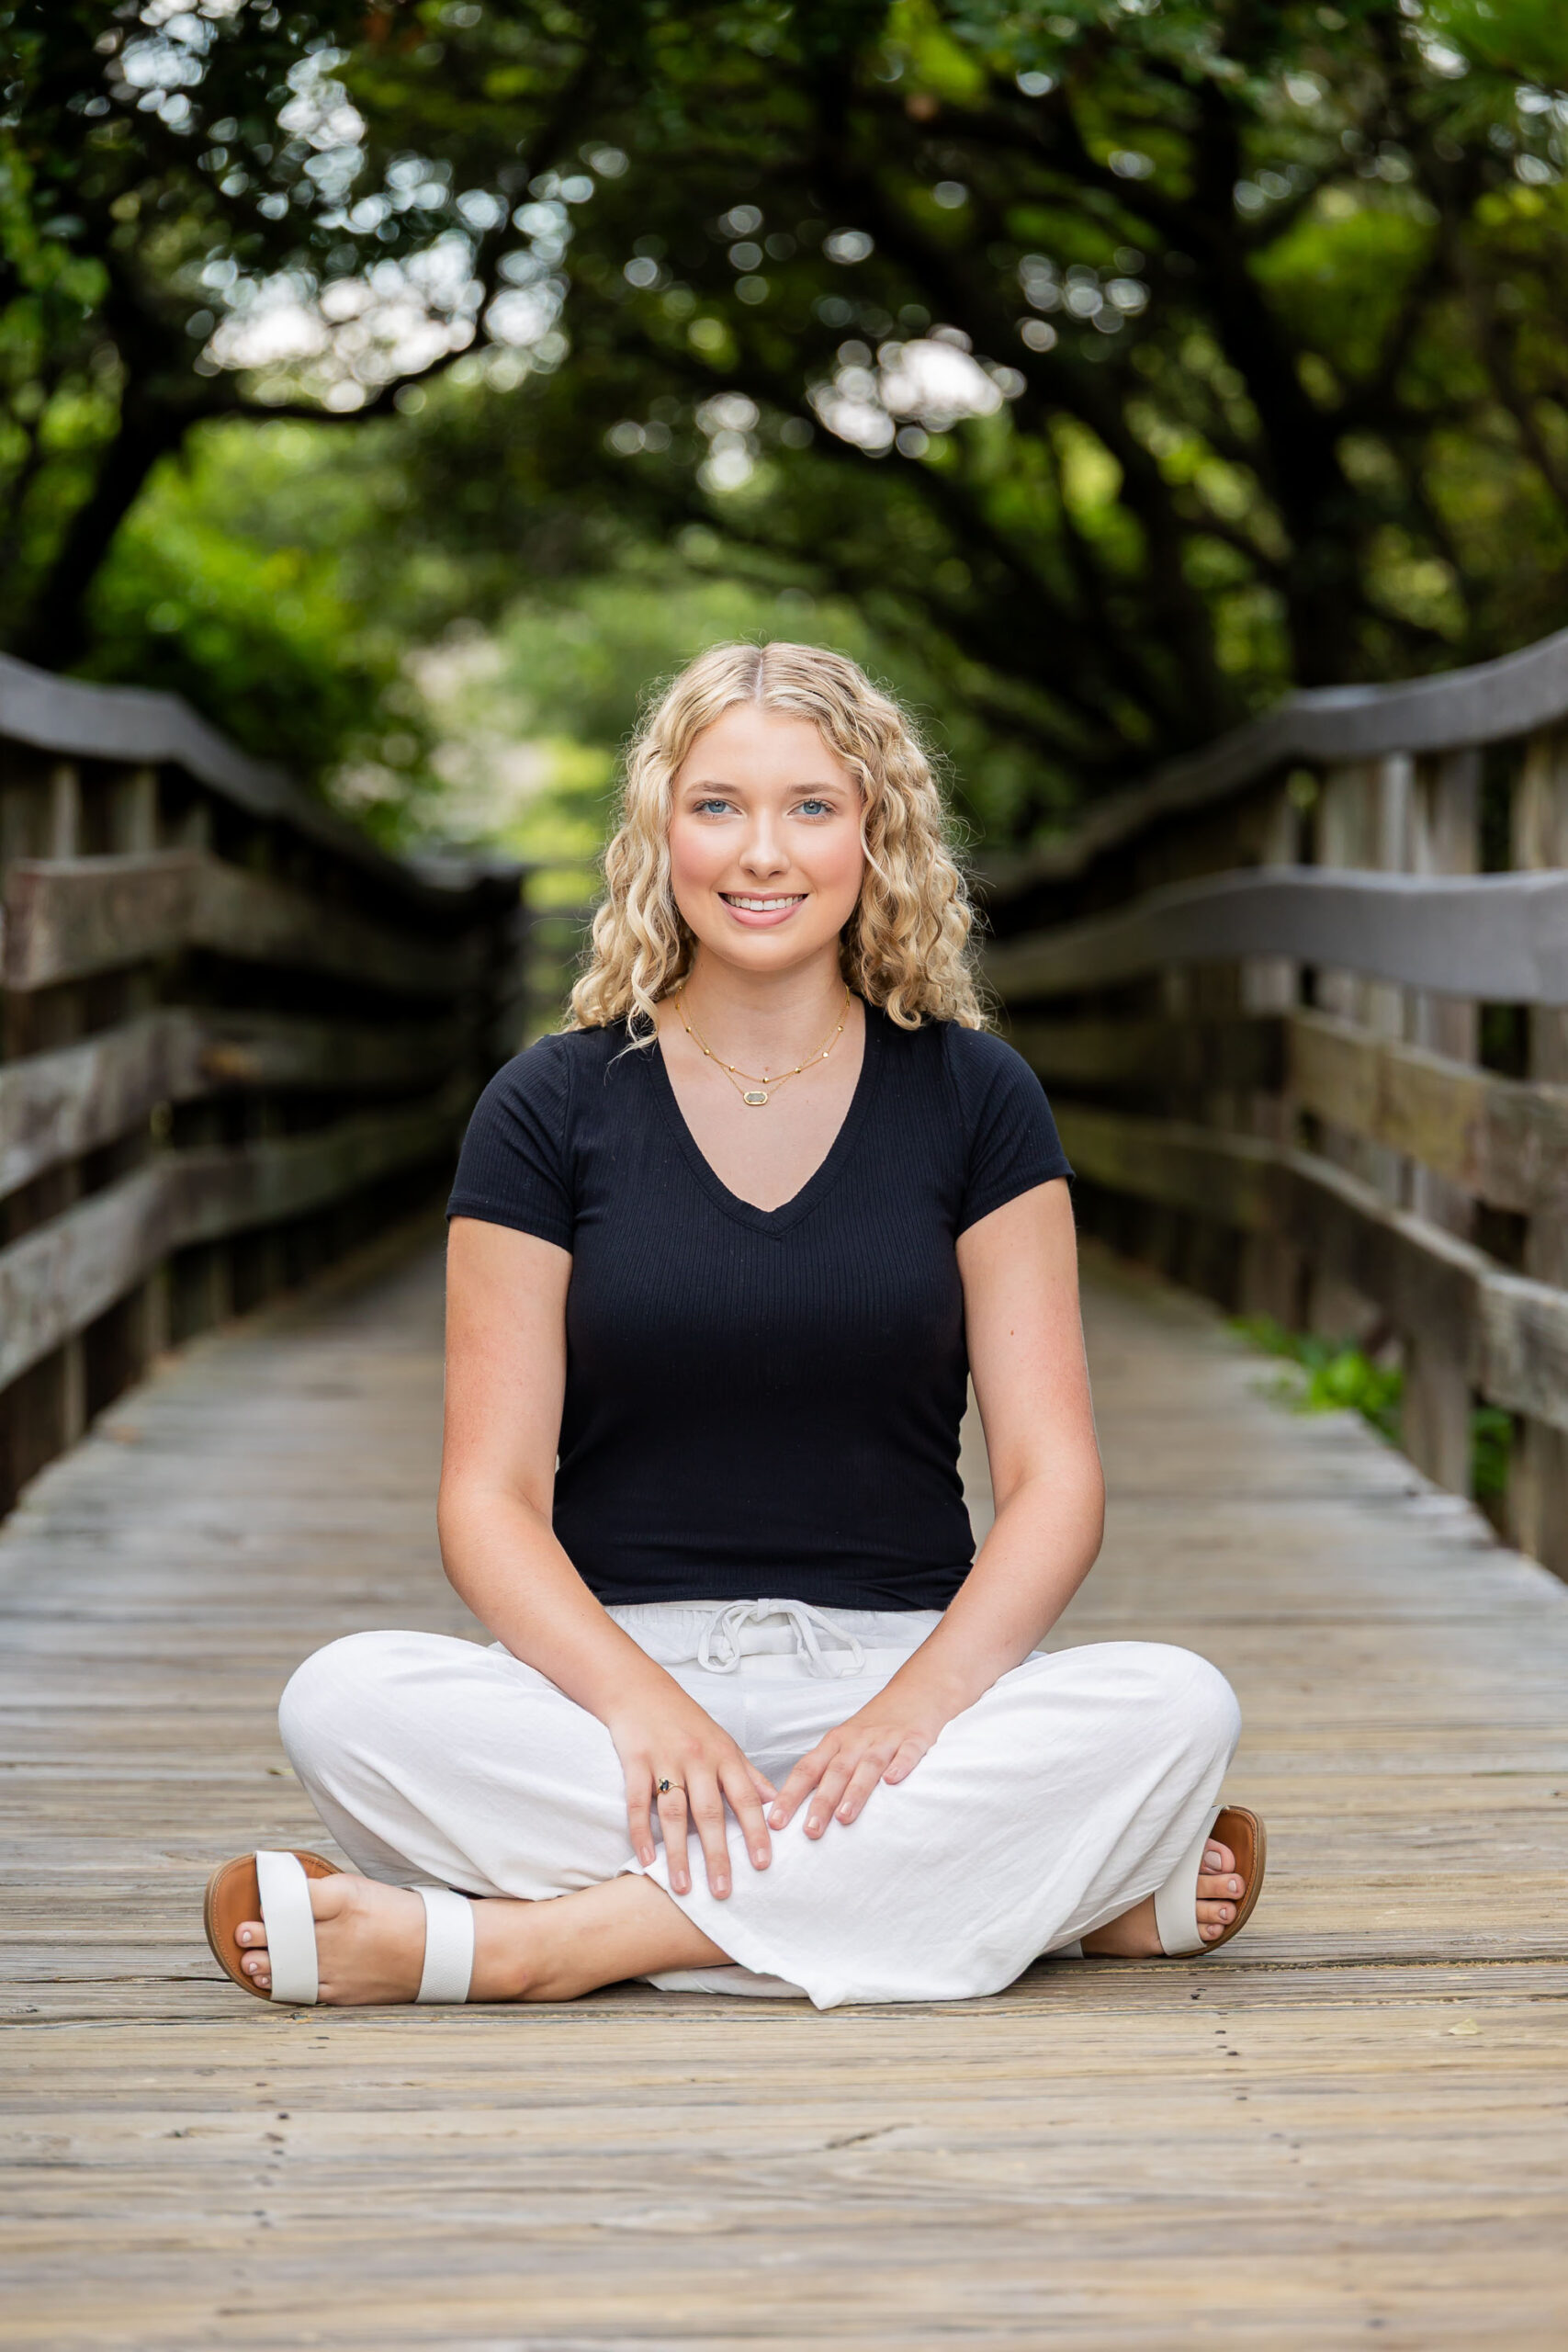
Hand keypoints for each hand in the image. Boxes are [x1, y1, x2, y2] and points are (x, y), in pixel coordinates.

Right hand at [608, 1689, 775, 1899]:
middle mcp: (697, 1759)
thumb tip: (775, 1803)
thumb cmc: (687, 1721)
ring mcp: (665, 1761)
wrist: (642, 1690)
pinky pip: (637, 1803)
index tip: (763, 1864)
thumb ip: (748, 1775)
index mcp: (724, 1756)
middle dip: (718, 1854)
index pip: (746, 1799)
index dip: (755, 1832)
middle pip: (710, 1813)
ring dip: (678, 1853)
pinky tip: (646, 1861)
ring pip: (674, 1813)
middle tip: (723, 1890)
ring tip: (683, 1887)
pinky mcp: (635, 1762)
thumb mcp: (724, 1743)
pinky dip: (640, 1833)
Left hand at [767, 1697, 943, 1839]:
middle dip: (821, 1802)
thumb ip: (826, 1771)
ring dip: (855, 1791)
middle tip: (810, 1831)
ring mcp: (885, 1739)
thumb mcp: (845, 1742)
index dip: (789, 1795)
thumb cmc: (873, 1726)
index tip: (774, 1822)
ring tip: (844, 1817)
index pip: (806, 1769)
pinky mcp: (914, 1739)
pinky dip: (900, 1766)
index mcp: (835, 1743)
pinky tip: (893, 1781)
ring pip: (867, 1766)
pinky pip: (906, 1752)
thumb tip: (799, 1810)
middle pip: (835, 1772)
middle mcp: (857, 1741)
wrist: (914, 1691)